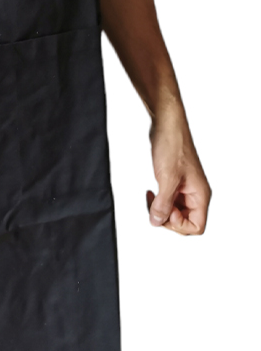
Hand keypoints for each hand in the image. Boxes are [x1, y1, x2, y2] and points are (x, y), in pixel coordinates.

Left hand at [146, 109, 210, 234]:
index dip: (179, 225)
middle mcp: (195, 193)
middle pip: (184, 221)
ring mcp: (184, 188)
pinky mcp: (174, 181)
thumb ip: (163, 203)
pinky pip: (168, 200)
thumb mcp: (167, 178)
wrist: (166, 124)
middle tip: (154, 205)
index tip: (166, 212)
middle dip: (167, 218)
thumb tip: (157, 222)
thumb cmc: (173, 145)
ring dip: (160, 209)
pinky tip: (151, 193)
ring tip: (150, 198)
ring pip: (174, 211)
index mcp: (200, 194)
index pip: (196, 226)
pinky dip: (158, 200)